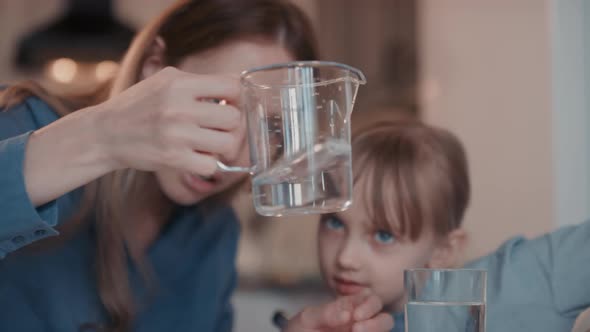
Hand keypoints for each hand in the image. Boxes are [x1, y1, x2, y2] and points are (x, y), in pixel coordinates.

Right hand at [95, 66, 242, 175]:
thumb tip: (235, 87)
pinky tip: (197, 157)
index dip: (237, 97)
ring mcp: (177, 135)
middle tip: (221, 127)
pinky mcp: (172, 159)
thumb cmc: (138, 106)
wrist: (105, 133)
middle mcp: (179, 107)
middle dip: (232, 125)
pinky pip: (210, 165)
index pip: (231, 86)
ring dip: (223, 146)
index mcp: (179, 83)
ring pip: (227, 143)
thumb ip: (197, 82)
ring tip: (211, 144)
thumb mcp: (164, 80)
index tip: (230, 104)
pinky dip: (208, 164)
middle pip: (233, 118)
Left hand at [285, 293, 393, 331]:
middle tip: (356, 327)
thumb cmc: (297, 331)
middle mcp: (357, 323)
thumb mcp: (306, 319)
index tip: (356, 314)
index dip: (369, 304)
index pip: (370, 299)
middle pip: (384, 317)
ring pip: (384, 329)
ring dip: (375, 330)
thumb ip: (325, 313)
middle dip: (376, 320)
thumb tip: (347, 312)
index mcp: (348, 308)